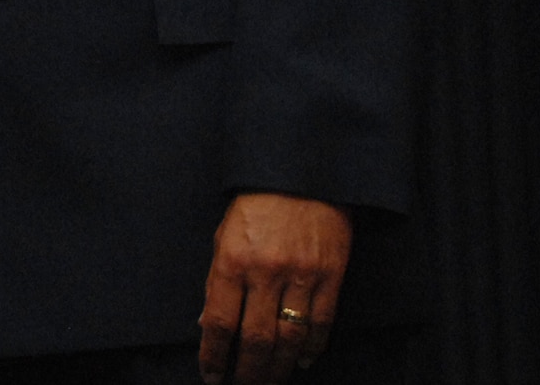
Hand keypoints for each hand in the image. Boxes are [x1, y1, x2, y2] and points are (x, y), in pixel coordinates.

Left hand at [199, 192, 352, 383]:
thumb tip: (208, 323)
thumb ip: (217, 280)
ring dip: (278, 367)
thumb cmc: (255, 205)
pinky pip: (322, 323)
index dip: (213, 355)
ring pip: (289, 338)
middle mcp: (265, 272)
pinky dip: (311, 348)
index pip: (218, 322)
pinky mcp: (330, 276)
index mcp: (231, 260)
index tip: (211, 376)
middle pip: (255, 339)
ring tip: (270, 380)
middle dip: (248, 371)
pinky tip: (301, 361)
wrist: (300, 174)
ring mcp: (300, 275)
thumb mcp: (224, 236)